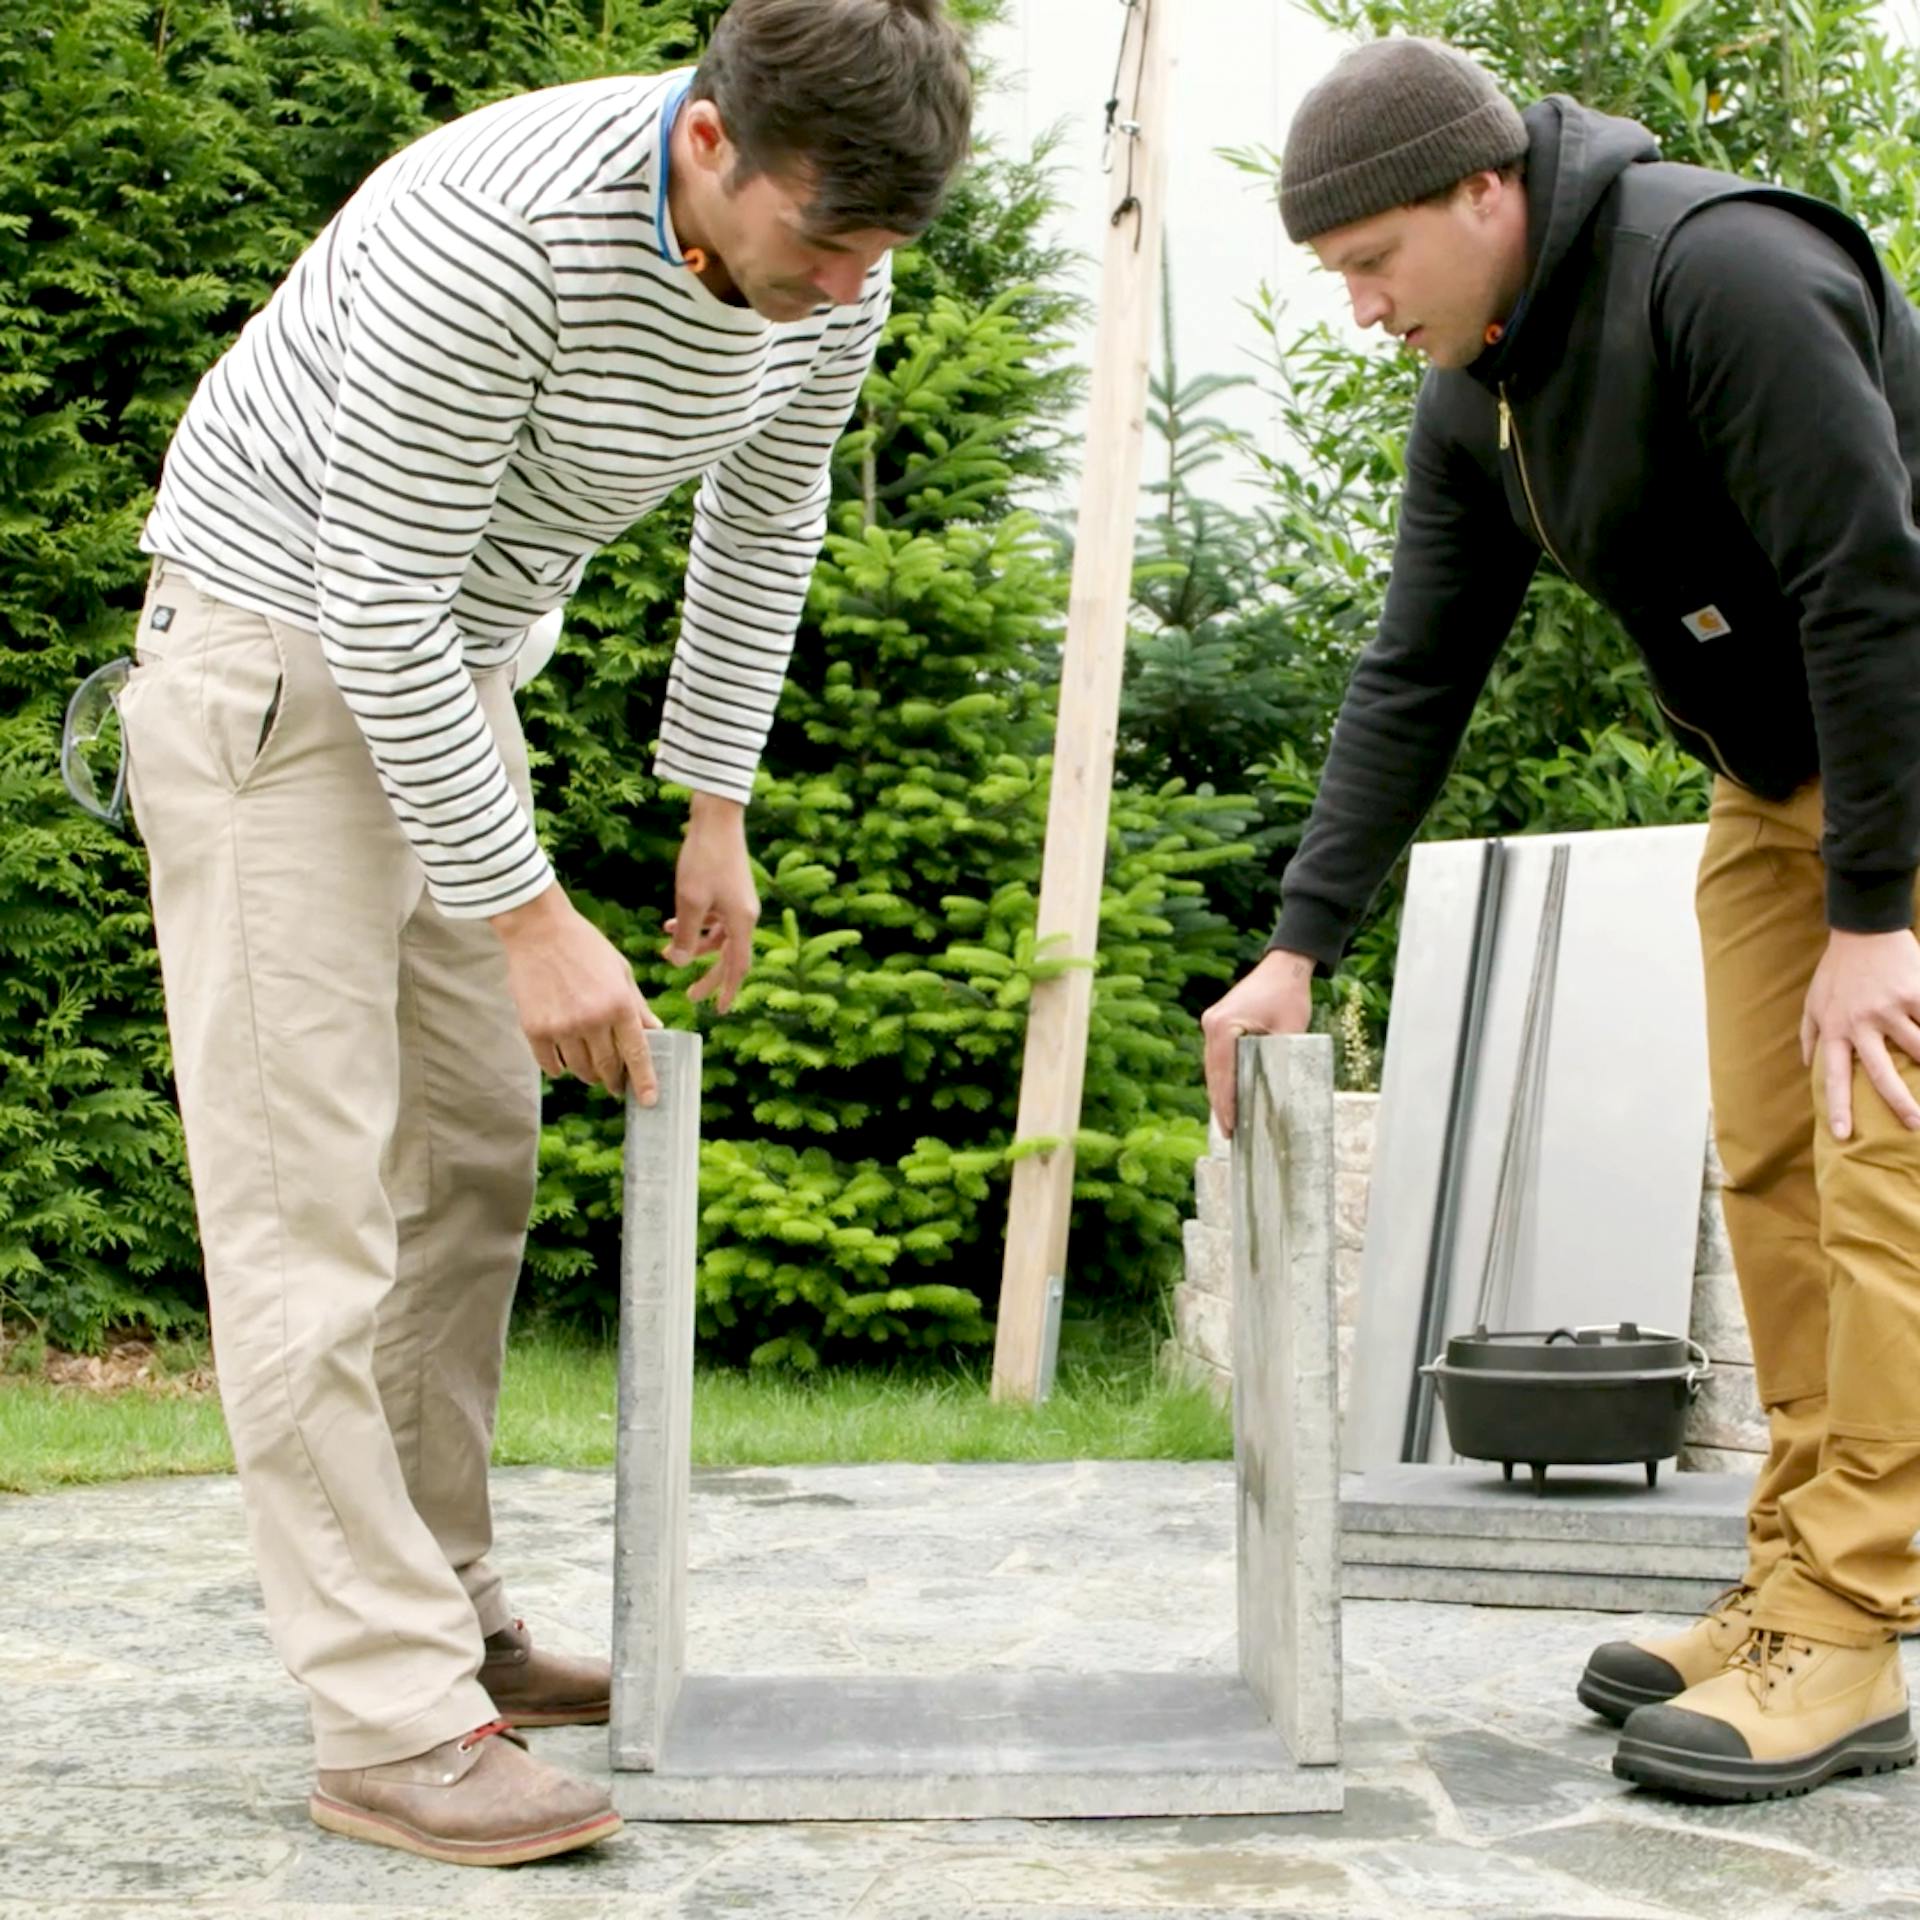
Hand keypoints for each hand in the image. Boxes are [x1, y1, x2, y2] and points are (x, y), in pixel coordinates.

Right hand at [491, 883, 661, 1099]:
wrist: (538, 929)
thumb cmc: (585, 947)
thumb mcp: (621, 971)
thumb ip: (637, 1005)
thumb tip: (656, 1032)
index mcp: (619, 1004)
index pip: (637, 1053)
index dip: (644, 1081)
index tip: (649, 1101)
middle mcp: (592, 1020)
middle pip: (607, 1067)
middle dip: (615, 1080)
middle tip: (617, 1085)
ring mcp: (562, 1026)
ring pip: (580, 1069)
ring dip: (589, 1075)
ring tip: (592, 1072)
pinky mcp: (534, 1029)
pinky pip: (550, 1064)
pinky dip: (559, 1069)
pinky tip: (564, 1065)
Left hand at [665, 793, 759, 1013]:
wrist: (716, 817)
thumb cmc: (705, 858)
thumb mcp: (689, 902)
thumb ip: (684, 936)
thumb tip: (677, 963)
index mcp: (741, 922)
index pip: (737, 968)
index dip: (728, 991)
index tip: (720, 1011)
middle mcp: (744, 916)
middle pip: (727, 956)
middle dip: (708, 976)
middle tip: (689, 995)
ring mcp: (737, 902)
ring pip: (717, 937)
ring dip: (694, 946)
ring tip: (666, 949)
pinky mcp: (728, 890)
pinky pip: (713, 919)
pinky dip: (695, 925)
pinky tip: (670, 923)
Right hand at [1200, 948, 1315, 1137]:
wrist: (1284, 966)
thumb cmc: (1290, 994)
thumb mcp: (1291, 1031)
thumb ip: (1282, 1059)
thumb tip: (1279, 1093)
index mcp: (1223, 1026)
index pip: (1223, 1074)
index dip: (1226, 1103)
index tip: (1230, 1127)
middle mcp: (1211, 1025)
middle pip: (1213, 1074)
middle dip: (1220, 1104)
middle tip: (1229, 1133)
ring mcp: (1212, 1023)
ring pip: (1213, 1067)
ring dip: (1220, 1092)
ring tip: (1228, 1121)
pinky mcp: (1219, 1023)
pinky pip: (1218, 1057)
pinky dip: (1223, 1077)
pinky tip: (1230, 1095)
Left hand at [1799, 927, 1919, 1139]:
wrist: (1863, 930)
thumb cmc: (1838, 970)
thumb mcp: (1813, 1002)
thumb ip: (1809, 1035)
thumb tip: (1805, 1065)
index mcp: (1835, 1029)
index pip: (1833, 1076)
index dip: (1838, 1107)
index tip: (1842, 1136)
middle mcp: (1861, 1024)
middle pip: (1881, 1074)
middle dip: (1900, 1104)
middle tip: (1914, 1128)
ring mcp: (1890, 1010)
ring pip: (1919, 1050)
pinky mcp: (1915, 995)